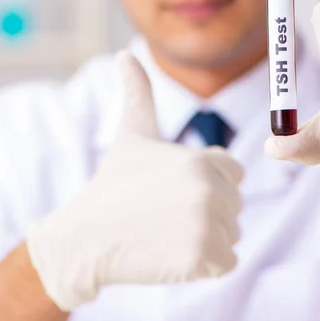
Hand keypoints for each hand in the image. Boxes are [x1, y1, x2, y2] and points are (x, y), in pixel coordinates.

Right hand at [26, 52, 243, 310]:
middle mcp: (210, 189)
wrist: (84, 238)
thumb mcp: (130, 134)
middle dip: (206, 214)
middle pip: (234, 206)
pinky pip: (225, 263)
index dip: (207, 184)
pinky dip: (203, 266)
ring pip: (231, 235)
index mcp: (202, 159)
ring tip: (165, 234)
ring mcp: (206, 225)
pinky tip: (170, 255)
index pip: (233, 174)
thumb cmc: (112, 184)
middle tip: (164, 216)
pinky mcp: (201, 259)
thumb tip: (124, 54)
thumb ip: (138, 93)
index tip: (172, 191)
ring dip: (205, 240)